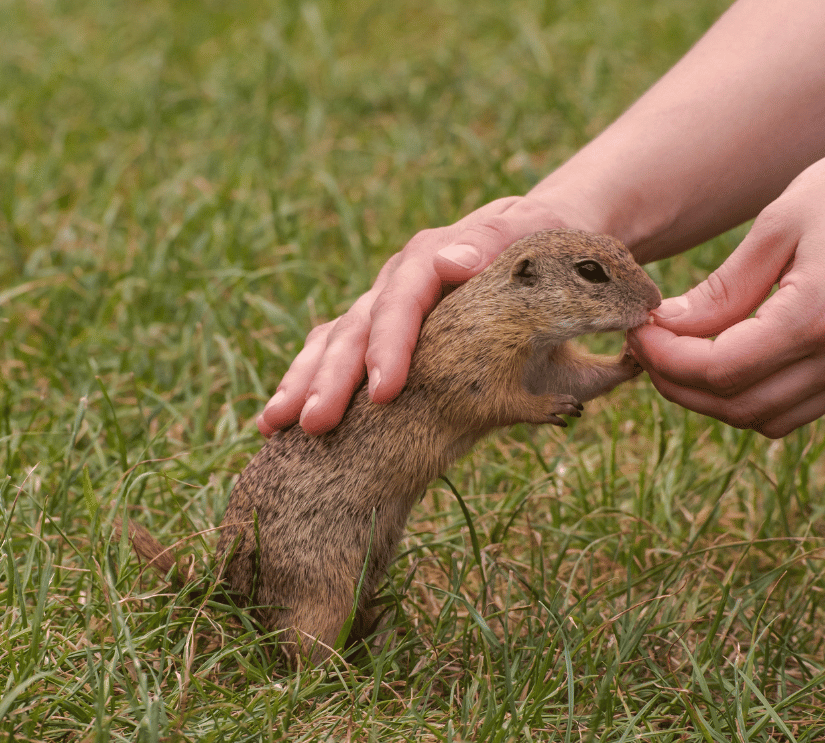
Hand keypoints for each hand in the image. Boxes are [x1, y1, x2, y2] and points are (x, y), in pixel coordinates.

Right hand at [257, 196, 575, 435]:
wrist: (541, 243)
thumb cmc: (549, 251)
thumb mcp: (537, 236)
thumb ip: (499, 242)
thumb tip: (453, 262)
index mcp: (435, 256)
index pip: (404, 296)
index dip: (390, 342)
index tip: (383, 390)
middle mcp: (399, 279)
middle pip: (358, 323)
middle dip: (333, 376)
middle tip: (317, 423)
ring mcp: (383, 305)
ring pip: (334, 340)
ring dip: (304, 382)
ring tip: (276, 425)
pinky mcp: (378, 331)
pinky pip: (333, 354)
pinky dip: (305, 383)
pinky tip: (275, 423)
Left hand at [627, 119, 824, 437]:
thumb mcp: (777, 225)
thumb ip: (721, 290)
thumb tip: (666, 328)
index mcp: (821, 316)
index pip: (718, 371)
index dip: (664, 358)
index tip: (638, 327)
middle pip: (739, 407)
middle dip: (679, 385)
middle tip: (648, 345)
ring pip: (769, 418)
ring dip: (715, 398)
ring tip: (681, 354)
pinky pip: (802, 404)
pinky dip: (756, 392)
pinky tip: (730, 354)